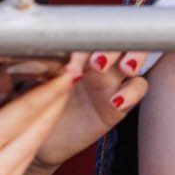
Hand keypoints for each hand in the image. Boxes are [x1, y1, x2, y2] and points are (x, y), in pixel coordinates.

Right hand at [0, 52, 84, 174]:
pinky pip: (23, 168)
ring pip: (33, 150)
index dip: (49, 91)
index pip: (23, 113)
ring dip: (45, 124)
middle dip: (56, 103)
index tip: (65, 72)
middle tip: (68, 76)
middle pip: (38, 131)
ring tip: (53, 98)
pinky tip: (29, 130)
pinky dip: (29, 146)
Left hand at [31, 51, 149, 174]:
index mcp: (77, 50)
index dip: (88, 39)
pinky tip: (116, 101)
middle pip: (120, 39)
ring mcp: (111, 82)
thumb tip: (44, 48)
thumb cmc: (37, 105)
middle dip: (113, 46)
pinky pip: (138, 89)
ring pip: (135, 59)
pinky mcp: (119, 104)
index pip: (91, 33)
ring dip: (133, 58)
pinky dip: (132, 92)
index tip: (71, 58)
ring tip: (124, 69)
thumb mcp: (35, 80)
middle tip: (96, 63)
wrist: (42, 140)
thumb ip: (44, 63)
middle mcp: (97, 62)